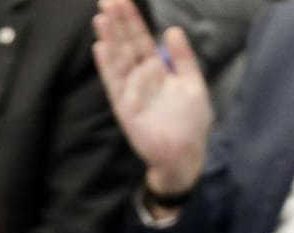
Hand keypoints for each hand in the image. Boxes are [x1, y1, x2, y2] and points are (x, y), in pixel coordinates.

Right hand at [92, 0, 211, 197]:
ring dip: (109, 39)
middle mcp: (140, 77)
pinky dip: (107, 66)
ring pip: (117, 60)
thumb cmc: (191, 122)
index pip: (140, 38)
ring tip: (101, 17)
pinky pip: (115, 83)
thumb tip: (172, 29)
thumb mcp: (193, 83)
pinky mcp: (125, 107)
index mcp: (156, 69)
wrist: (186, 155)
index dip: (132, 19)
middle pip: (125, 44)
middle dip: (117, 22)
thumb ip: (183, 58)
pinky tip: (100, 47)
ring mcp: (131, 91)